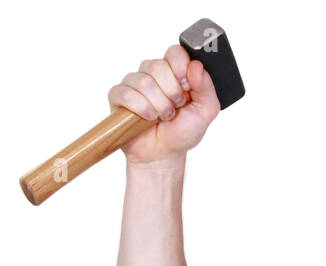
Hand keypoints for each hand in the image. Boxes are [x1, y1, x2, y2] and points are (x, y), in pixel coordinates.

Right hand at [107, 45, 220, 166]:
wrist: (163, 154)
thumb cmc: (182, 132)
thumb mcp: (205, 111)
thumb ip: (206, 87)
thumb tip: (196, 66)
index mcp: (174, 71)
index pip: (175, 52)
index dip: (180, 68)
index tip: (186, 88)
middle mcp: (153, 72)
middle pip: (158, 66)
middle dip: (170, 93)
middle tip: (174, 108)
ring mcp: (134, 82)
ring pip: (143, 82)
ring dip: (158, 105)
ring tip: (162, 116)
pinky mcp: (118, 96)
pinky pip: (126, 93)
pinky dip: (141, 108)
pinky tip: (148, 118)